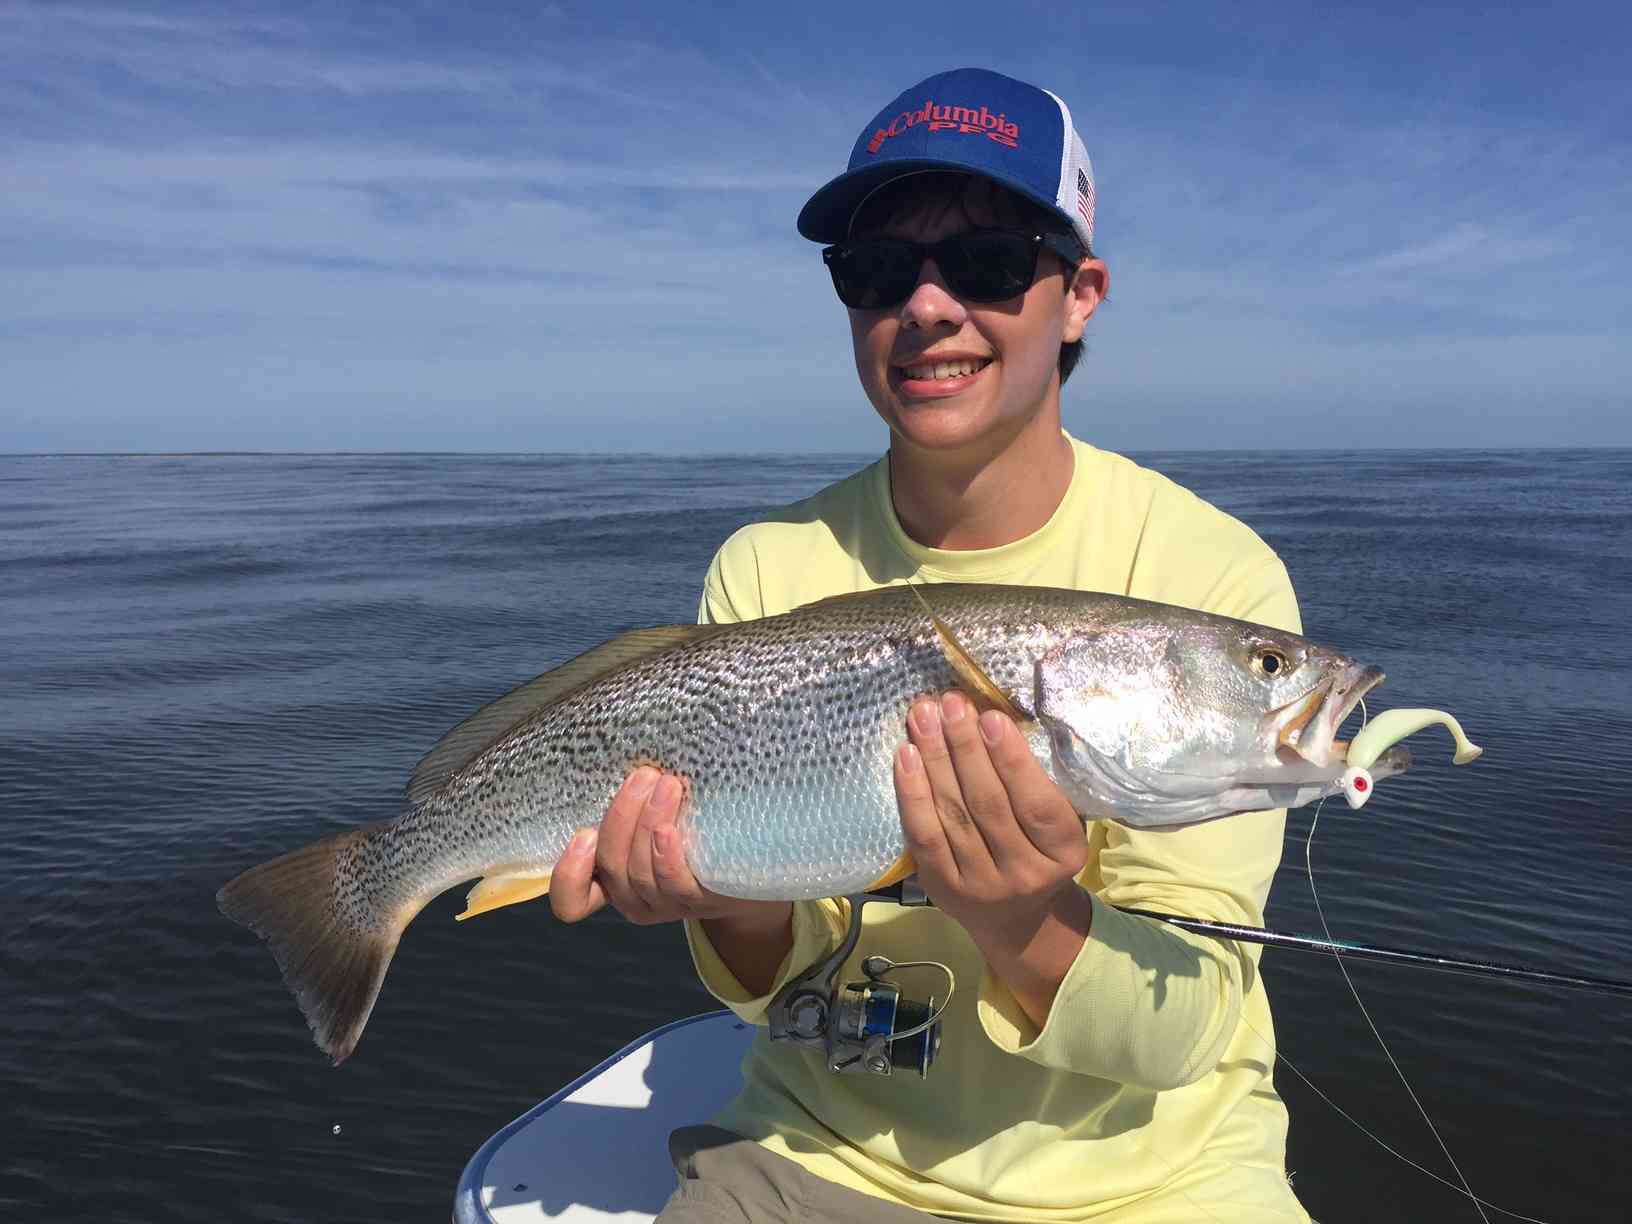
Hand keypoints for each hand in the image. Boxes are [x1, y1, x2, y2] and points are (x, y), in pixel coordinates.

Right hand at [550, 767, 768, 925]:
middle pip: (610, 867)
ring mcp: (665, 905)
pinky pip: (673, 884)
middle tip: (643, 775)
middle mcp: (634, 899)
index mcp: (611, 882)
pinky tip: (670, 829)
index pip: (572, 901)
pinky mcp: (698, 901)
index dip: (568, 875)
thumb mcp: (653, 812)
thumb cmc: (692, 823)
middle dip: (621, 817)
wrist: (752, 857)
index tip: (583, 833)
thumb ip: (632, 797)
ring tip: (668, 784)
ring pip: (639, 872)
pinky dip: (665, 855)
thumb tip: (625, 739)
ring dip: (647, 823)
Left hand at [895, 692, 1091, 969]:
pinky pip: (924, 835)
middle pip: (988, 804)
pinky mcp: (943, 887)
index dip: (1013, 761)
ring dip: (935, 760)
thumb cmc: (1038, 851)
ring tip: (923, 717)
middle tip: (950, 704)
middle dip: (966, 748)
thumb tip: (991, 717)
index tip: (991, 717)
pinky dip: (912, 794)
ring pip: (954, 815)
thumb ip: (1036, 783)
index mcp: (1063, 852)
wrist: (1018, 919)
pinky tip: (905, 756)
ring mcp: (980, 885)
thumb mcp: (1057, 824)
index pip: (1037, 805)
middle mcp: (1024, 873)